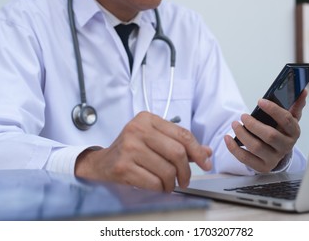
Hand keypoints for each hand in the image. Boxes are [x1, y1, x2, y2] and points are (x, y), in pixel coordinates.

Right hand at [75, 111, 211, 191]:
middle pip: (177, 152)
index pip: (182, 134)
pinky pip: (154, 182)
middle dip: (187, 171)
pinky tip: (157, 186)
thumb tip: (207, 152)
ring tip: (169, 184)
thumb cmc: (131, 149)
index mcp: (147, 119)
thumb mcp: (154, 140)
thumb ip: (180, 144)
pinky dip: (160, 188)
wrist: (102, 162)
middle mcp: (137, 129)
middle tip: (186, 180)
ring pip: (167, 170)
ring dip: (172, 182)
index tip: (205, 163)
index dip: (198, 151)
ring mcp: (129, 148)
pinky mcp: (123, 166)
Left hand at [224, 90, 306, 172]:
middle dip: (253, 124)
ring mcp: (273, 158)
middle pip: (270, 136)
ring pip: (256, 147)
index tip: (260, 101)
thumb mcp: (289, 119)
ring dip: (242, 134)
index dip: (273, 110)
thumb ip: (295, 105)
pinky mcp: (261, 166)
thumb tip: (302, 91)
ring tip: (234, 124)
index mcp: (293, 132)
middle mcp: (285, 147)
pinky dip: (234, 148)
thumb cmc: (280, 132)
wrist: (277, 152)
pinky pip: (245, 158)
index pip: (286, 120)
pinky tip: (228, 138)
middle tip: (243, 116)